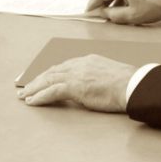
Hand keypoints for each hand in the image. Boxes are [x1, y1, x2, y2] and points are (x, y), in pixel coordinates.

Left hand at [17, 55, 136, 112]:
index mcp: (90, 60)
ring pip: (48, 79)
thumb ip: (97, 77)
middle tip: (29, 87)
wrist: (134, 85)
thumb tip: (92, 86)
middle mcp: (81, 64)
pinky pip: (51, 91)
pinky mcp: (75, 86)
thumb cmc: (128, 83)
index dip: (52, 73)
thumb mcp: (109, 74)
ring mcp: (77, 74)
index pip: (65, 65)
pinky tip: (33, 101)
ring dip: (35, 88)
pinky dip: (40, 96)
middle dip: (39, 79)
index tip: (44, 78)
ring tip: (26, 96)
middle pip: (53, 71)